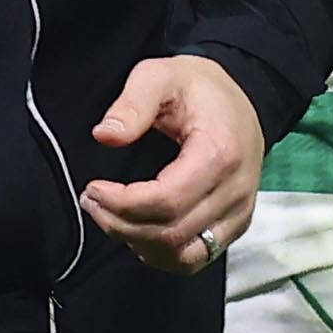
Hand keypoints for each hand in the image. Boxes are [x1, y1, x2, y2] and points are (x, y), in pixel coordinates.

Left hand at [81, 54, 263, 275]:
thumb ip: (132, 103)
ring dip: (138, 244)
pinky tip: (137, 232)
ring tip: (109, 216)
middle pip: (171, 233)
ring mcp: (239, 212)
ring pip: (184, 255)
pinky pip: (197, 257)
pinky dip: (161, 254)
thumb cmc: (196, 87)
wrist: (241, 96)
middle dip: (121, 224)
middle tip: (91, 200)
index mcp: (220, 154)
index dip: (122, 204)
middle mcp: (236, 191)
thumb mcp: (159, 75)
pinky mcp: (235, 225)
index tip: (93, 189)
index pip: (166, 201)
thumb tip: (105, 136)